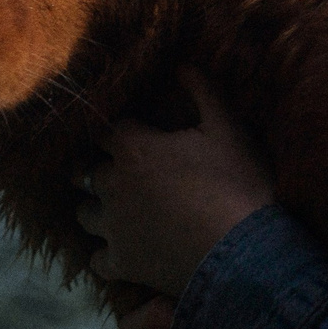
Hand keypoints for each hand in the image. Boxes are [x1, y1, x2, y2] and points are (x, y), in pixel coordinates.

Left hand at [78, 68, 275, 296]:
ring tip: (114, 210)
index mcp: (132, 147)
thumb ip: (203, 92)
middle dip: (94, 167)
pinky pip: (97, 260)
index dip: (116, 130)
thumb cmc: (238, 185)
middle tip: (115, 170)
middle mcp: (111, 184)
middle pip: (82, 170)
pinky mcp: (121, 263)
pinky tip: (121, 252)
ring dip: (95, 208)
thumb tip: (183, 65)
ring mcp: (112, 227)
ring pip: (83, 214)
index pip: (104, 129)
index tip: (129, 133)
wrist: (245, 256)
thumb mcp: (229, 129)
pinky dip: (106, 255)